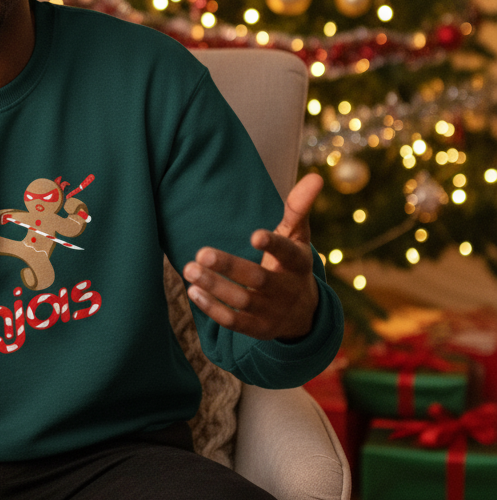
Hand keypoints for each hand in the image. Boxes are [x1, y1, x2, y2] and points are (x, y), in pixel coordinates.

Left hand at [182, 173, 322, 340]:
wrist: (303, 313)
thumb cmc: (292, 263)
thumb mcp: (298, 235)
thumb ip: (299, 207)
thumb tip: (315, 176)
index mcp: (298, 264)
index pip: (289, 253)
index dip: (273, 245)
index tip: (254, 235)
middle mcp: (287, 290)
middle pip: (258, 279)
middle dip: (230, 266)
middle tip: (201, 252)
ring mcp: (273, 312)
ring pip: (242, 301)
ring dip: (214, 286)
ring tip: (189, 269)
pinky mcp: (258, 329)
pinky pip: (234, 322)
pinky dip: (213, 308)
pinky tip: (193, 290)